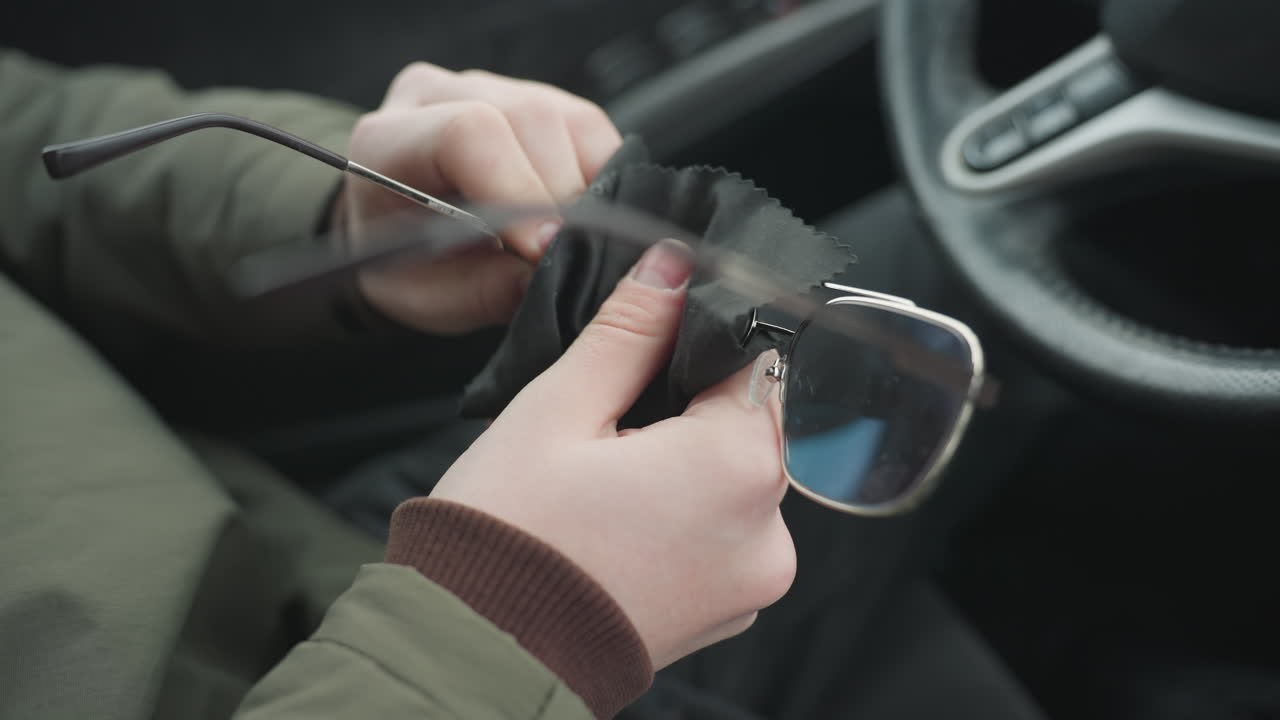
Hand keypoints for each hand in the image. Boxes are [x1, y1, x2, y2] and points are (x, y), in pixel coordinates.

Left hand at [336, 63, 622, 333]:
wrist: (401, 236)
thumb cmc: (405, 267)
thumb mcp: (428, 298)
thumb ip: (481, 290)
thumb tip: (541, 275)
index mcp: (390, 139)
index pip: (468, 133)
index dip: (518, 188)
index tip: (542, 250)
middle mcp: (443, 96)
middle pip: (530, 120)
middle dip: (561, 198)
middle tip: (566, 257)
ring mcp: (497, 89)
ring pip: (569, 122)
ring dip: (586, 191)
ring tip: (571, 242)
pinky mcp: (543, 101)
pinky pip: (592, 130)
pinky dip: (602, 179)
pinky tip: (582, 219)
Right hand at [428, 239, 796, 668]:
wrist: (474, 654)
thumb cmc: (507, 536)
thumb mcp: (559, 408)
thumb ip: (630, 330)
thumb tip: (672, 267)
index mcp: (738, 467)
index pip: (753, 364)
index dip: (697, 345)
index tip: (646, 352)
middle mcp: (767, 532)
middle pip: (747, 426)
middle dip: (686, 410)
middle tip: (606, 425)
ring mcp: (751, 583)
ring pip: (734, 481)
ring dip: (686, 465)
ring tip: (604, 482)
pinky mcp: (726, 613)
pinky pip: (722, 537)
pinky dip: (683, 519)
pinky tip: (618, 523)